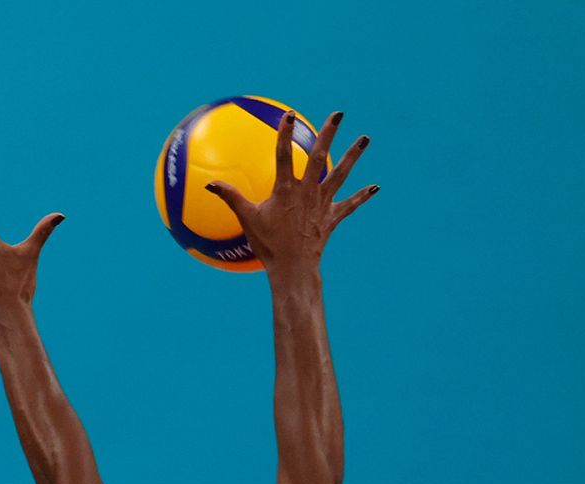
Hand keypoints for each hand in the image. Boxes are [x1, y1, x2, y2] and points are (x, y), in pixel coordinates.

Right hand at [206, 111, 376, 273]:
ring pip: (341, 174)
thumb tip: (209, 184)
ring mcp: (323, 203)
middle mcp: (307, 191)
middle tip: (338, 114)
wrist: (292, 267)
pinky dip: (362, 196)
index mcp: (286, 189)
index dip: (285, 133)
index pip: (284, 154)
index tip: (290, 114)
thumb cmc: (268, 244)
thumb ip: (230, 197)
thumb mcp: (246, 218)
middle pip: (320, 156)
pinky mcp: (332, 217)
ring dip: (353, 156)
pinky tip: (375, 187)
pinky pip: (350, 205)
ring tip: (364, 139)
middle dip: (328, 134)